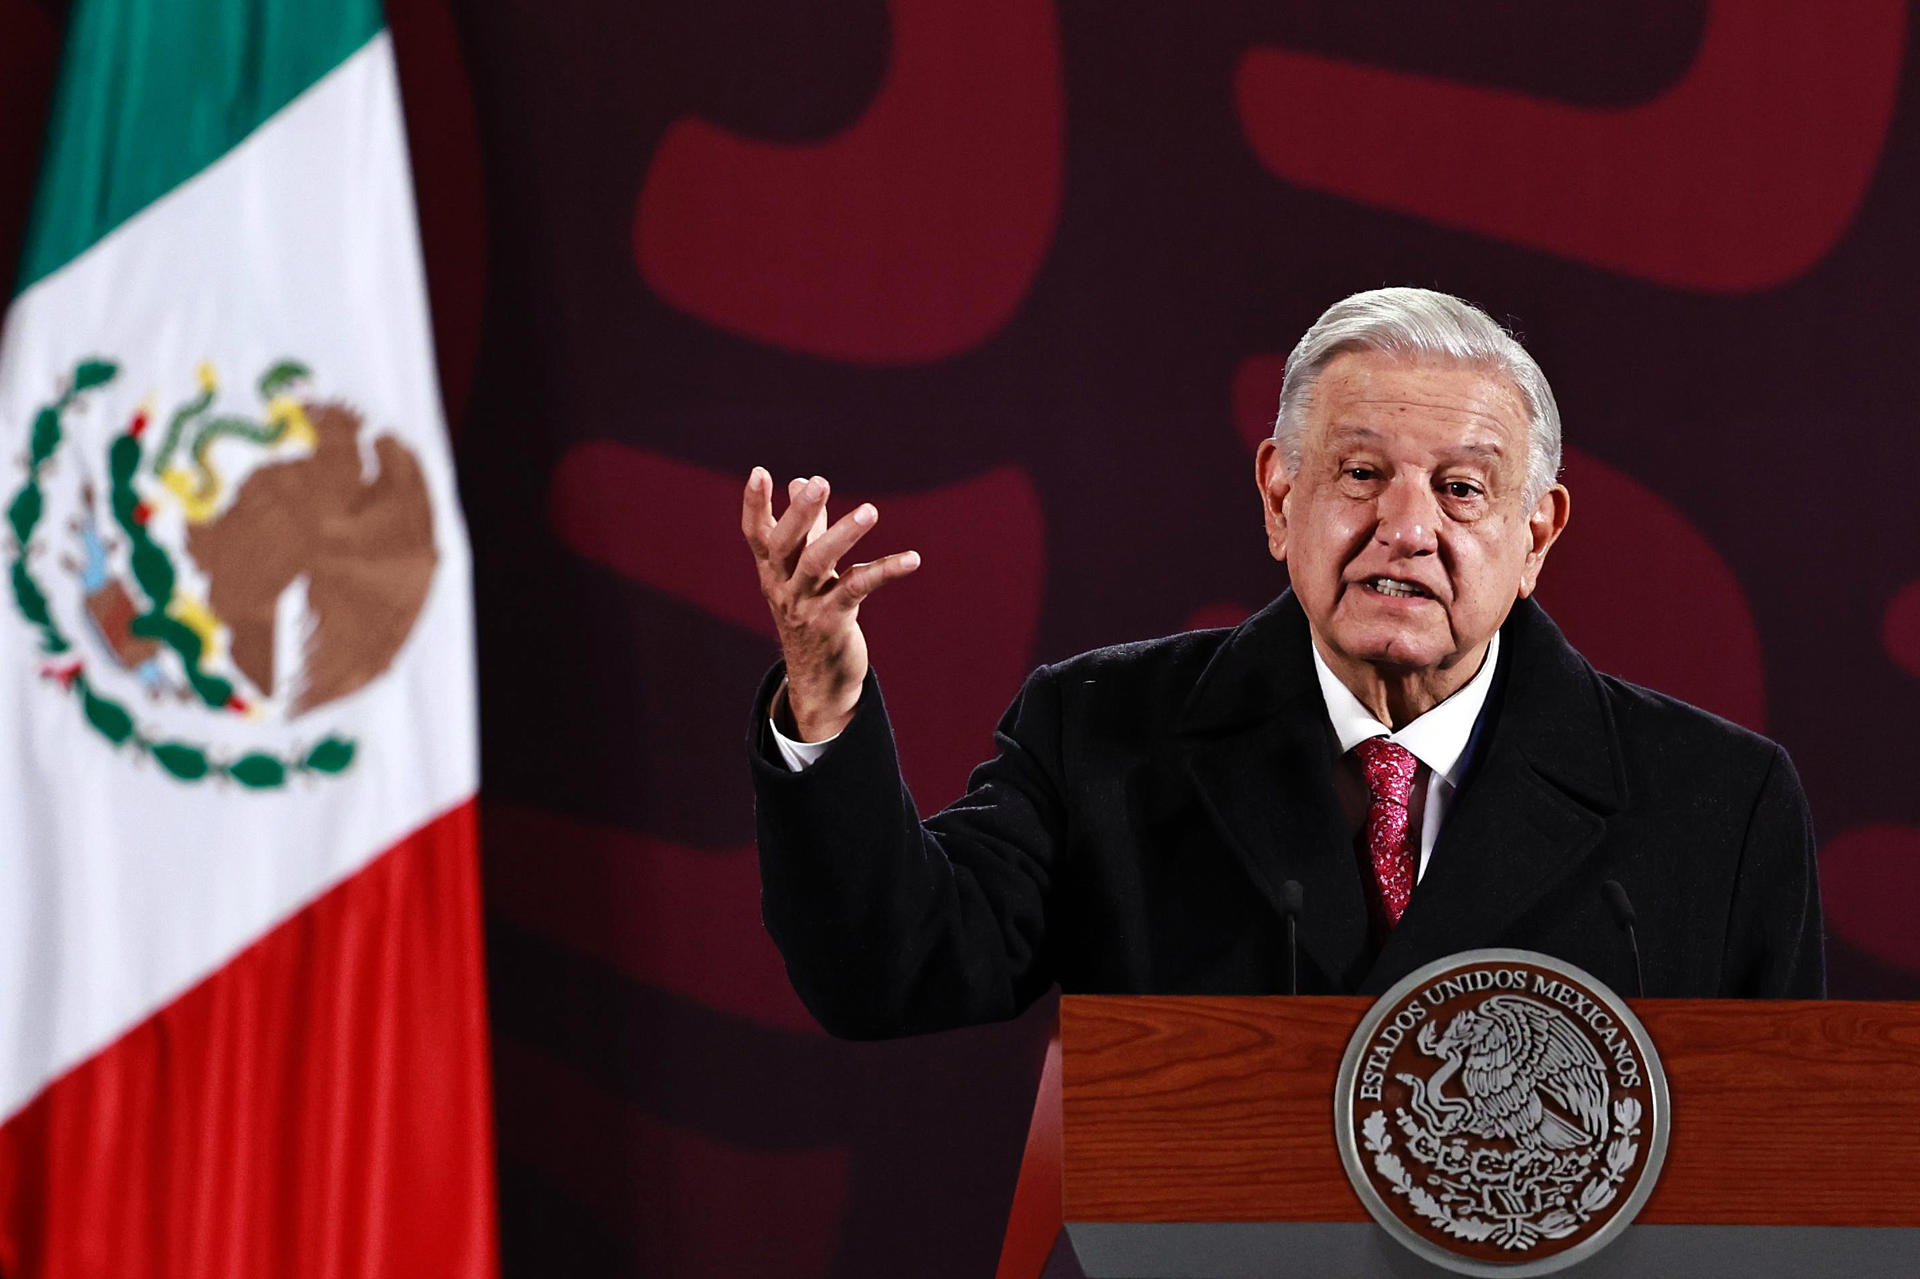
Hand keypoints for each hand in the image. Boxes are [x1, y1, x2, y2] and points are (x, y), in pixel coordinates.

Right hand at [742, 467, 920, 740]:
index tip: (760, 472)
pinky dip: (886, 570)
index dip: (754, 504)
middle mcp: (782, 586)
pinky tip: (912, 559)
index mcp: (772, 570)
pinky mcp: (833, 622)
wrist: (817, 679)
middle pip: (784, 545)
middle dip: (801, 512)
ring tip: (870, 510)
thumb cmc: (810, 613)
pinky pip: (859, 589)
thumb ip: (805, 525)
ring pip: (818, 564)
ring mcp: (805, 606)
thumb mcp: (801, 570)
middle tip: (818, 482)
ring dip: (844, 534)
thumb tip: (800, 479)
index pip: (756, 534)